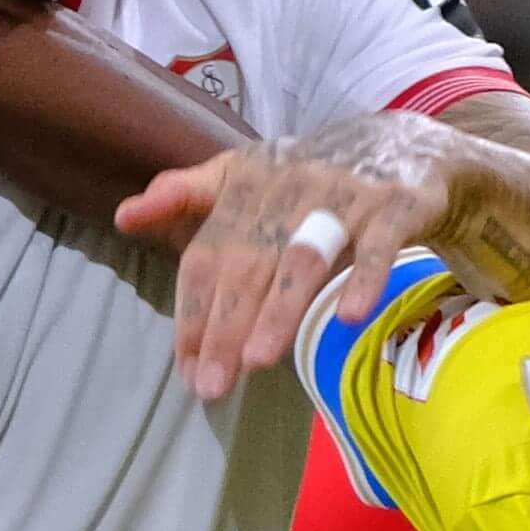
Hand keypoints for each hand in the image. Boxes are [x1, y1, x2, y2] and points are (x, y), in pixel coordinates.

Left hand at [122, 126, 452, 402]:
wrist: (406, 146)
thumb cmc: (309, 178)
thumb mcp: (243, 177)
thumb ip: (185, 196)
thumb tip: (123, 218)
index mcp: (247, 181)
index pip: (209, 253)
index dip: (194, 310)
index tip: (186, 366)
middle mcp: (290, 185)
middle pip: (250, 263)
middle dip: (227, 326)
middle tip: (213, 384)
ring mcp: (345, 194)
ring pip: (306, 256)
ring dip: (280, 308)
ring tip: (258, 360)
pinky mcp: (396, 206)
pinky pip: (378, 246)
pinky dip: (363, 280)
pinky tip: (345, 318)